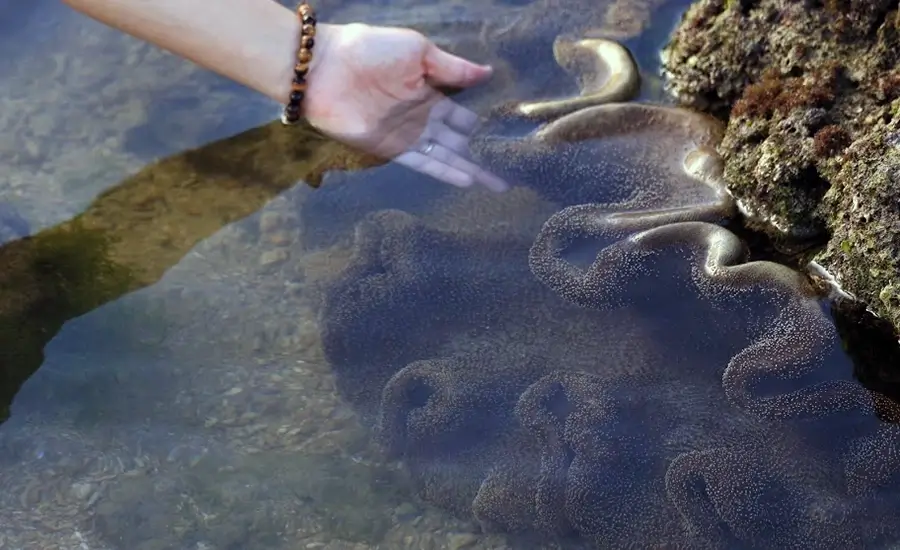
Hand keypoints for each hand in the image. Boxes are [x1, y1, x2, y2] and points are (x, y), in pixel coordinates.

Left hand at [304, 23, 508, 191]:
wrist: (324, 67)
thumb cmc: (369, 49)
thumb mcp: (418, 50)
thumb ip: (452, 67)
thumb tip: (489, 72)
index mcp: (429, 91)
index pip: (462, 114)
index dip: (483, 125)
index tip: (508, 138)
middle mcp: (421, 116)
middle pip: (458, 141)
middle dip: (483, 154)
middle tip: (513, 168)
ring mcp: (407, 135)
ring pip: (446, 155)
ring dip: (470, 169)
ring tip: (498, 183)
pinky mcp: (391, 149)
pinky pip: (423, 163)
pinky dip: (445, 172)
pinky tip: (467, 179)